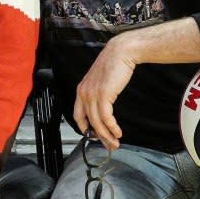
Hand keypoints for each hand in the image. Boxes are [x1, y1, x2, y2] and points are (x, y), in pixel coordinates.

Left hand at [73, 35, 136, 149]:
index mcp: (81, 90)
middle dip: (99, 137)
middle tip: (108, 146)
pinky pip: (106, 118)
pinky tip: (118, 132)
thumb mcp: (101, 81)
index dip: (86, 129)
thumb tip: (104, 108)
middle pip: (88, 122)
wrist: (121, 52)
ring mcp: (92, 94)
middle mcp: (83, 93)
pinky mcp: (103, 95)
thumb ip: (98, 94)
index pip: (78, 116)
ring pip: (97, 122)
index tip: (95, 136)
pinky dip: (112, 128)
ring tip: (115, 143)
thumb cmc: (114, 65)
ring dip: (107, 135)